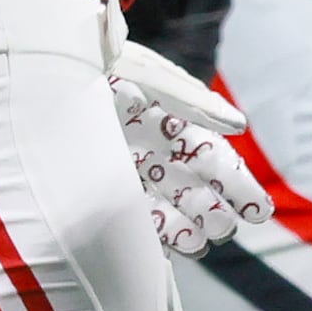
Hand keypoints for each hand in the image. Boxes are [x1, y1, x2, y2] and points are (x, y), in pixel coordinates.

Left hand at [109, 37, 269, 256]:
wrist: (55, 65)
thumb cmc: (108, 63)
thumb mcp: (153, 77)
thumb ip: (196, 103)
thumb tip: (239, 126)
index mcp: (176, 120)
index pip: (214, 158)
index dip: (236, 184)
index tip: (256, 210)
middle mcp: (157, 146)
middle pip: (194, 186)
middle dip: (214, 210)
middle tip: (226, 229)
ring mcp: (130, 165)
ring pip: (167, 203)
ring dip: (187, 225)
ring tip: (202, 244)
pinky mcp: (102, 181)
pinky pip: (132, 211)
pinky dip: (151, 230)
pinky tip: (168, 247)